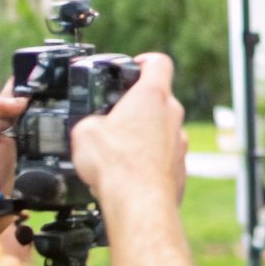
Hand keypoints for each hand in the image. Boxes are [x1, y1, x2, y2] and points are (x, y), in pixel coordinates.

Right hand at [70, 53, 188, 208]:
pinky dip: (148, 162)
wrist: (139, 204)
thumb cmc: (116, 165)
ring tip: (118, 151)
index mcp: (152, 96)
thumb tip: (91, 128)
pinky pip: (163, 158)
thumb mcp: (84, 132)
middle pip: (159, 100)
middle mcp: (172, 117)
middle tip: (115, 118)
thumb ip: (90, 121)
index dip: (144, 61)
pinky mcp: (180, 170)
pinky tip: (127, 174)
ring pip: (162, 131)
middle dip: (137, 107)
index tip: (133, 67)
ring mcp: (180, 144)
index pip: (158, 62)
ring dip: (143, 136)